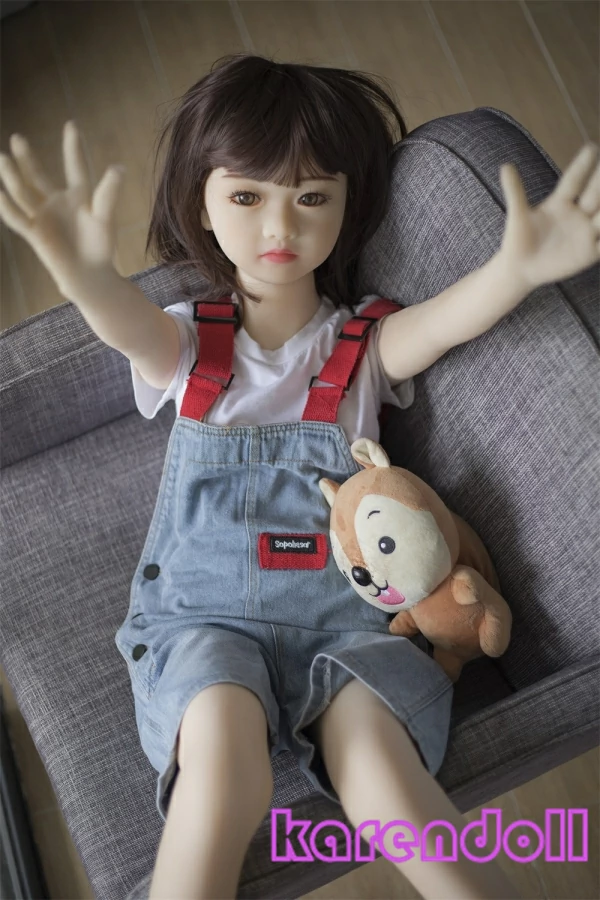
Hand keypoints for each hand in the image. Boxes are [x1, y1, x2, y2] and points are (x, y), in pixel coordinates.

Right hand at [0, 120, 125, 298]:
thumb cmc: (101, 247)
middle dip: (28, 158)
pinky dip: (7, 207)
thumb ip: (108, 193)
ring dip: (13, 176)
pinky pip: (17, 218)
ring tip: (3, 158)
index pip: (75, 167)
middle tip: (18, 138)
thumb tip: (119, 167)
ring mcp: (44, 216)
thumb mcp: (105, 217)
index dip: (73, 148)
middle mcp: (58, 202)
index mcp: (79, 196)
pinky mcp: (35, 233)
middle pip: (39, 176)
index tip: (71, 124)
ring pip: (24, 192)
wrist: (90, 275)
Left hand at [498, 142, 599, 288]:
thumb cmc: (518, 239)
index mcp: (559, 203)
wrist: (520, 268)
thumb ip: (515, 191)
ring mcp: (585, 232)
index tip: (591, 147)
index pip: (573, 181)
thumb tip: (505, 165)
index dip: (582, 166)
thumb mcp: (518, 215)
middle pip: (594, 193)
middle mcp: (577, 214)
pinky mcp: (589, 252)